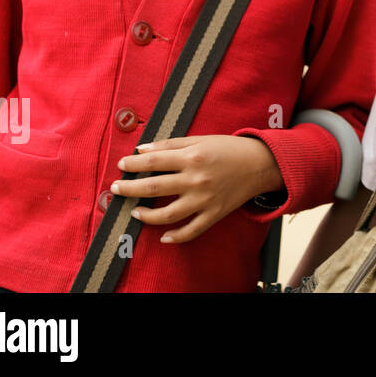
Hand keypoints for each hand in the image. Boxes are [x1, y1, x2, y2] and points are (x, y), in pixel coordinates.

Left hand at [112, 135, 283, 243]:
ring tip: (135, 212)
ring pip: (167, 214)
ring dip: (146, 215)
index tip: (121, 165)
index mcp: (192, 157)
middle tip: (116, 188)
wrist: (260, 164)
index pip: (154, 161)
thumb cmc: (228, 149)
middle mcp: (196, 180)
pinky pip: (191, 231)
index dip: (133, 164)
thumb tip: (141, 150)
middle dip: (129, 188)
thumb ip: (171, 144)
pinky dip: (175, 237)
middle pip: (153, 187)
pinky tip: (163, 237)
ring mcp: (204, 200)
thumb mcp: (200, 139)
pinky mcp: (214, 214)